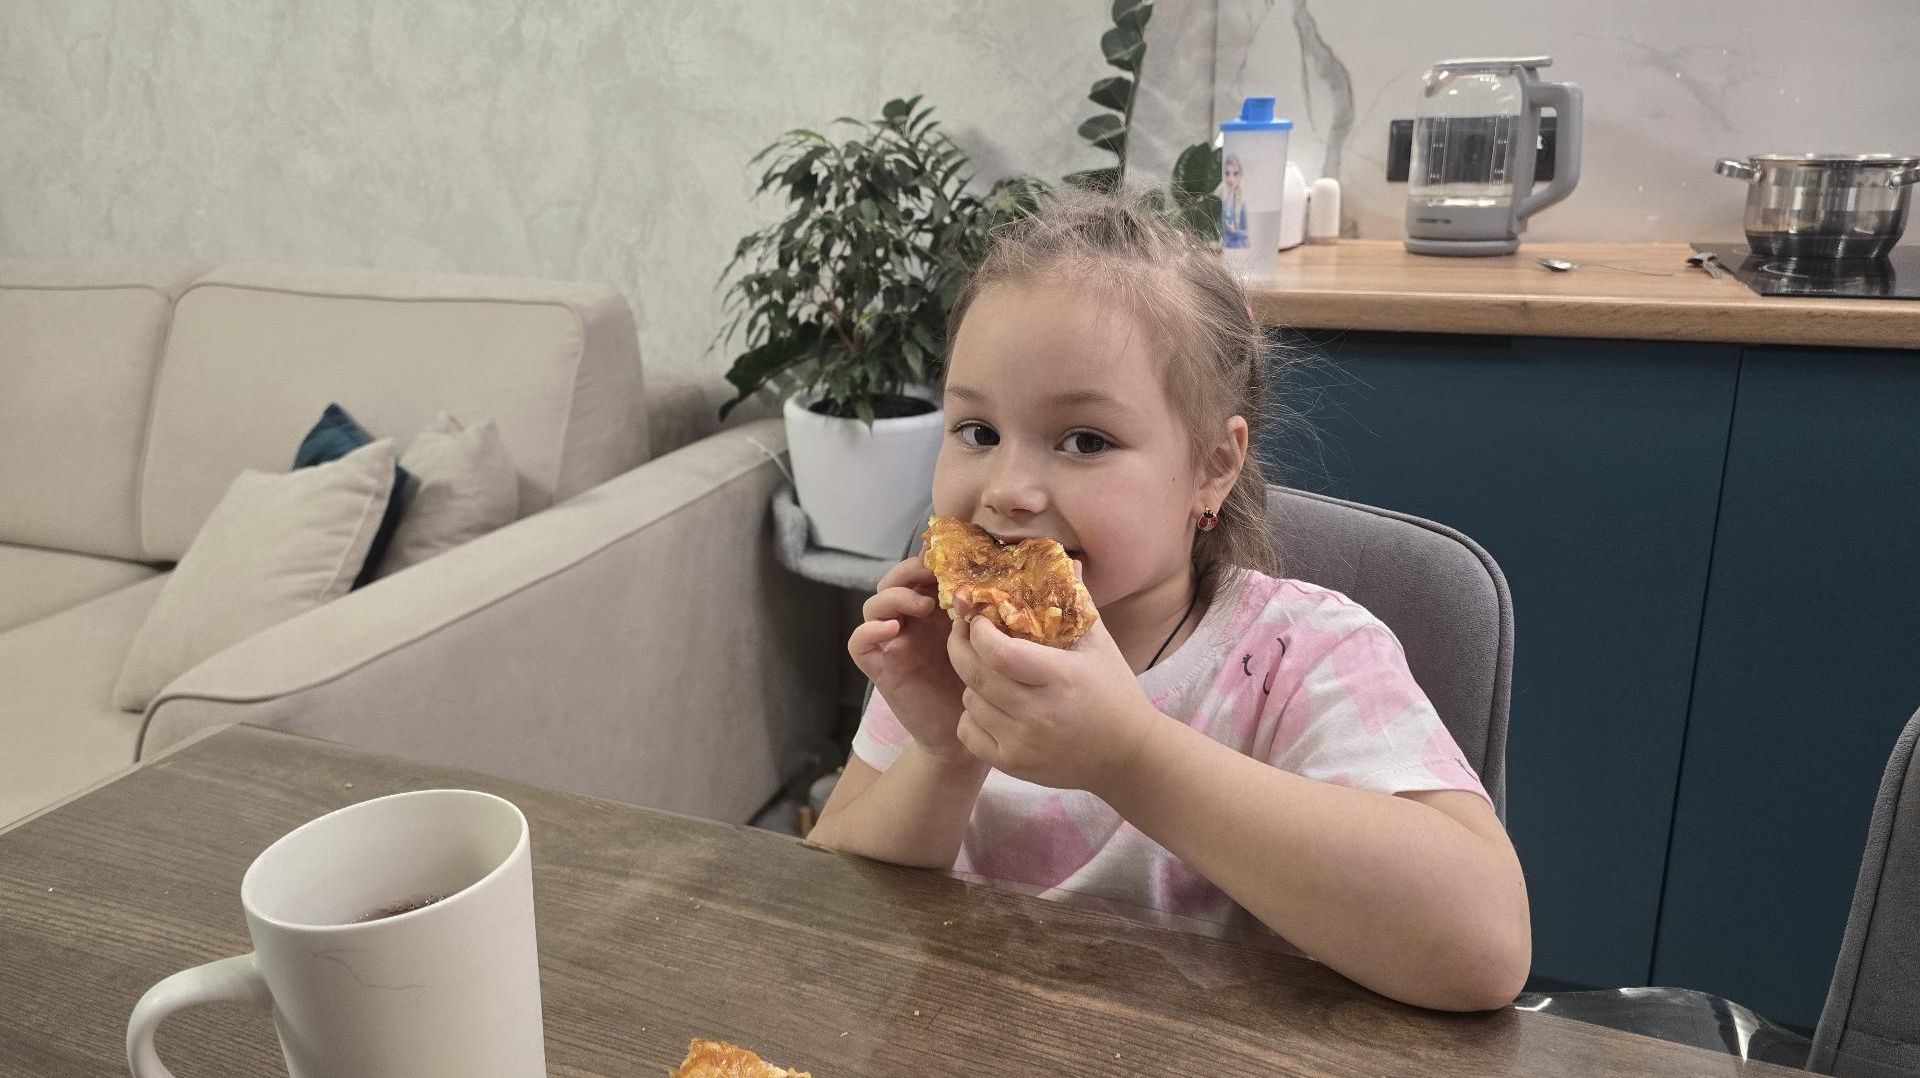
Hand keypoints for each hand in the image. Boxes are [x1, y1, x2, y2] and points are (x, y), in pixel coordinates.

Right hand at [848, 558, 969, 759]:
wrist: (963, 739)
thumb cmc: (981, 690)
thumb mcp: (988, 645)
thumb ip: (988, 616)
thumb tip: (1003, 580)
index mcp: (936, 613)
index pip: (920, 573)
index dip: (930, 560)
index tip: (954, 559)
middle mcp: (911, 624)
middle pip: (893, 582)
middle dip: (910, 571)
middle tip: (934, 575)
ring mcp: (893, 644)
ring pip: (873, 605)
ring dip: (895, 597)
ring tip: (923, 606)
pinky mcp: (880, 668)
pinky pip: (859, 643)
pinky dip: (869, 630)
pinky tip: (891, 629)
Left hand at [945, 593, 1161, 791]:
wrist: (1129, 755)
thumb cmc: (1114, 692)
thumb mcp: (1100, 644)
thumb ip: (1075, 602)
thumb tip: (1061, 561)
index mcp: (1060, 677)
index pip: (998, 651)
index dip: (978, 630)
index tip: (979, 616)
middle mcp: (1039, 713)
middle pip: (974, 674)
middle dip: (960, 646)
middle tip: (964, 632)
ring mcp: (1024, 743)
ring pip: (969, 701)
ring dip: (971, 682)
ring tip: (988, 671)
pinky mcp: (1014, 765)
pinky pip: (969, 733)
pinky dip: (972, 717)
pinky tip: (990, 705)